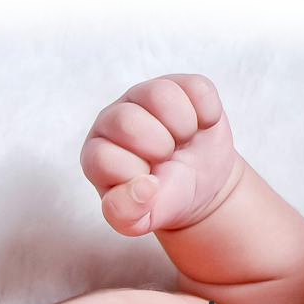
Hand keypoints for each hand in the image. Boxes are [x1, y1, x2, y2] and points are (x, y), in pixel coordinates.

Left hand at [81, 73, 247, 237]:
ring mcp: (144, 97)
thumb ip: (127, 213)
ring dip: (182, 126)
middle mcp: (112, 120)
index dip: (135, 176)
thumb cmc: (162, 198)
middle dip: (158, 148)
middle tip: (167, 159)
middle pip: (127, 121)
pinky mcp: (179, 85)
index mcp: (96, 154)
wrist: (199, 183)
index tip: (150, 183)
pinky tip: (201, 127)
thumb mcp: (140, 219)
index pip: (103, 158)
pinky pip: (196, 88)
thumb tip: (143, 186)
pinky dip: (207, 113)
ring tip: (183, 140)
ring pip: (159, 94)